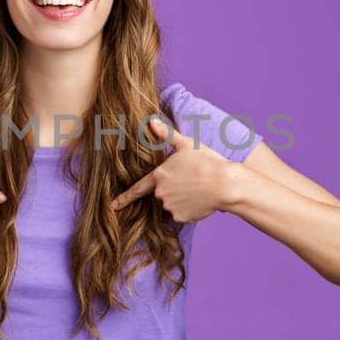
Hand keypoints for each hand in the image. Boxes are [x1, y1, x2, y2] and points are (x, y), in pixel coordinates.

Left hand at [109, 118, 239, 222]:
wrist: (225, 184)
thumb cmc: (207, 161)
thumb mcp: (187, 144)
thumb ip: (167, 135)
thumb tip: (151, 121)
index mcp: (159, 175)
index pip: (138, 188)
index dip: (125, 197)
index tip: (113, 205)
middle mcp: (160, 193)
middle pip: (162, 193)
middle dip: (172, 189)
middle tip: (191, 180)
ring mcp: (170, 207)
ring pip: (172, 204)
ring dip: (181, 199)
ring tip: (198, 189)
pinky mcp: (181, 217)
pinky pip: (182, 214)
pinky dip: (189, 209)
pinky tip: (200, 200)